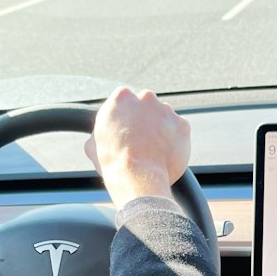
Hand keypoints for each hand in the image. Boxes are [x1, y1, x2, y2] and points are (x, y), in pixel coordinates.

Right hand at [85, 87, 189, 208]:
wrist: (138, 178)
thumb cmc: (113, 163)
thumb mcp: (93, 144)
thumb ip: (100, 131)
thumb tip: (99, 135)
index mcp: (122, 97)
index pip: (125, 99)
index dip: (126, 116)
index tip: (126, 129)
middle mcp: (145, 97)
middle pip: (147, 104)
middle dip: (145, 119)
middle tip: (141, 141)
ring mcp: (166, 110)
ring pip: (164, 116)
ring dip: (161, 129)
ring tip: (153, 151)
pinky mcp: (183, 125)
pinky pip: (179, 130)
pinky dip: (175, 140)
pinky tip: (165, 154)